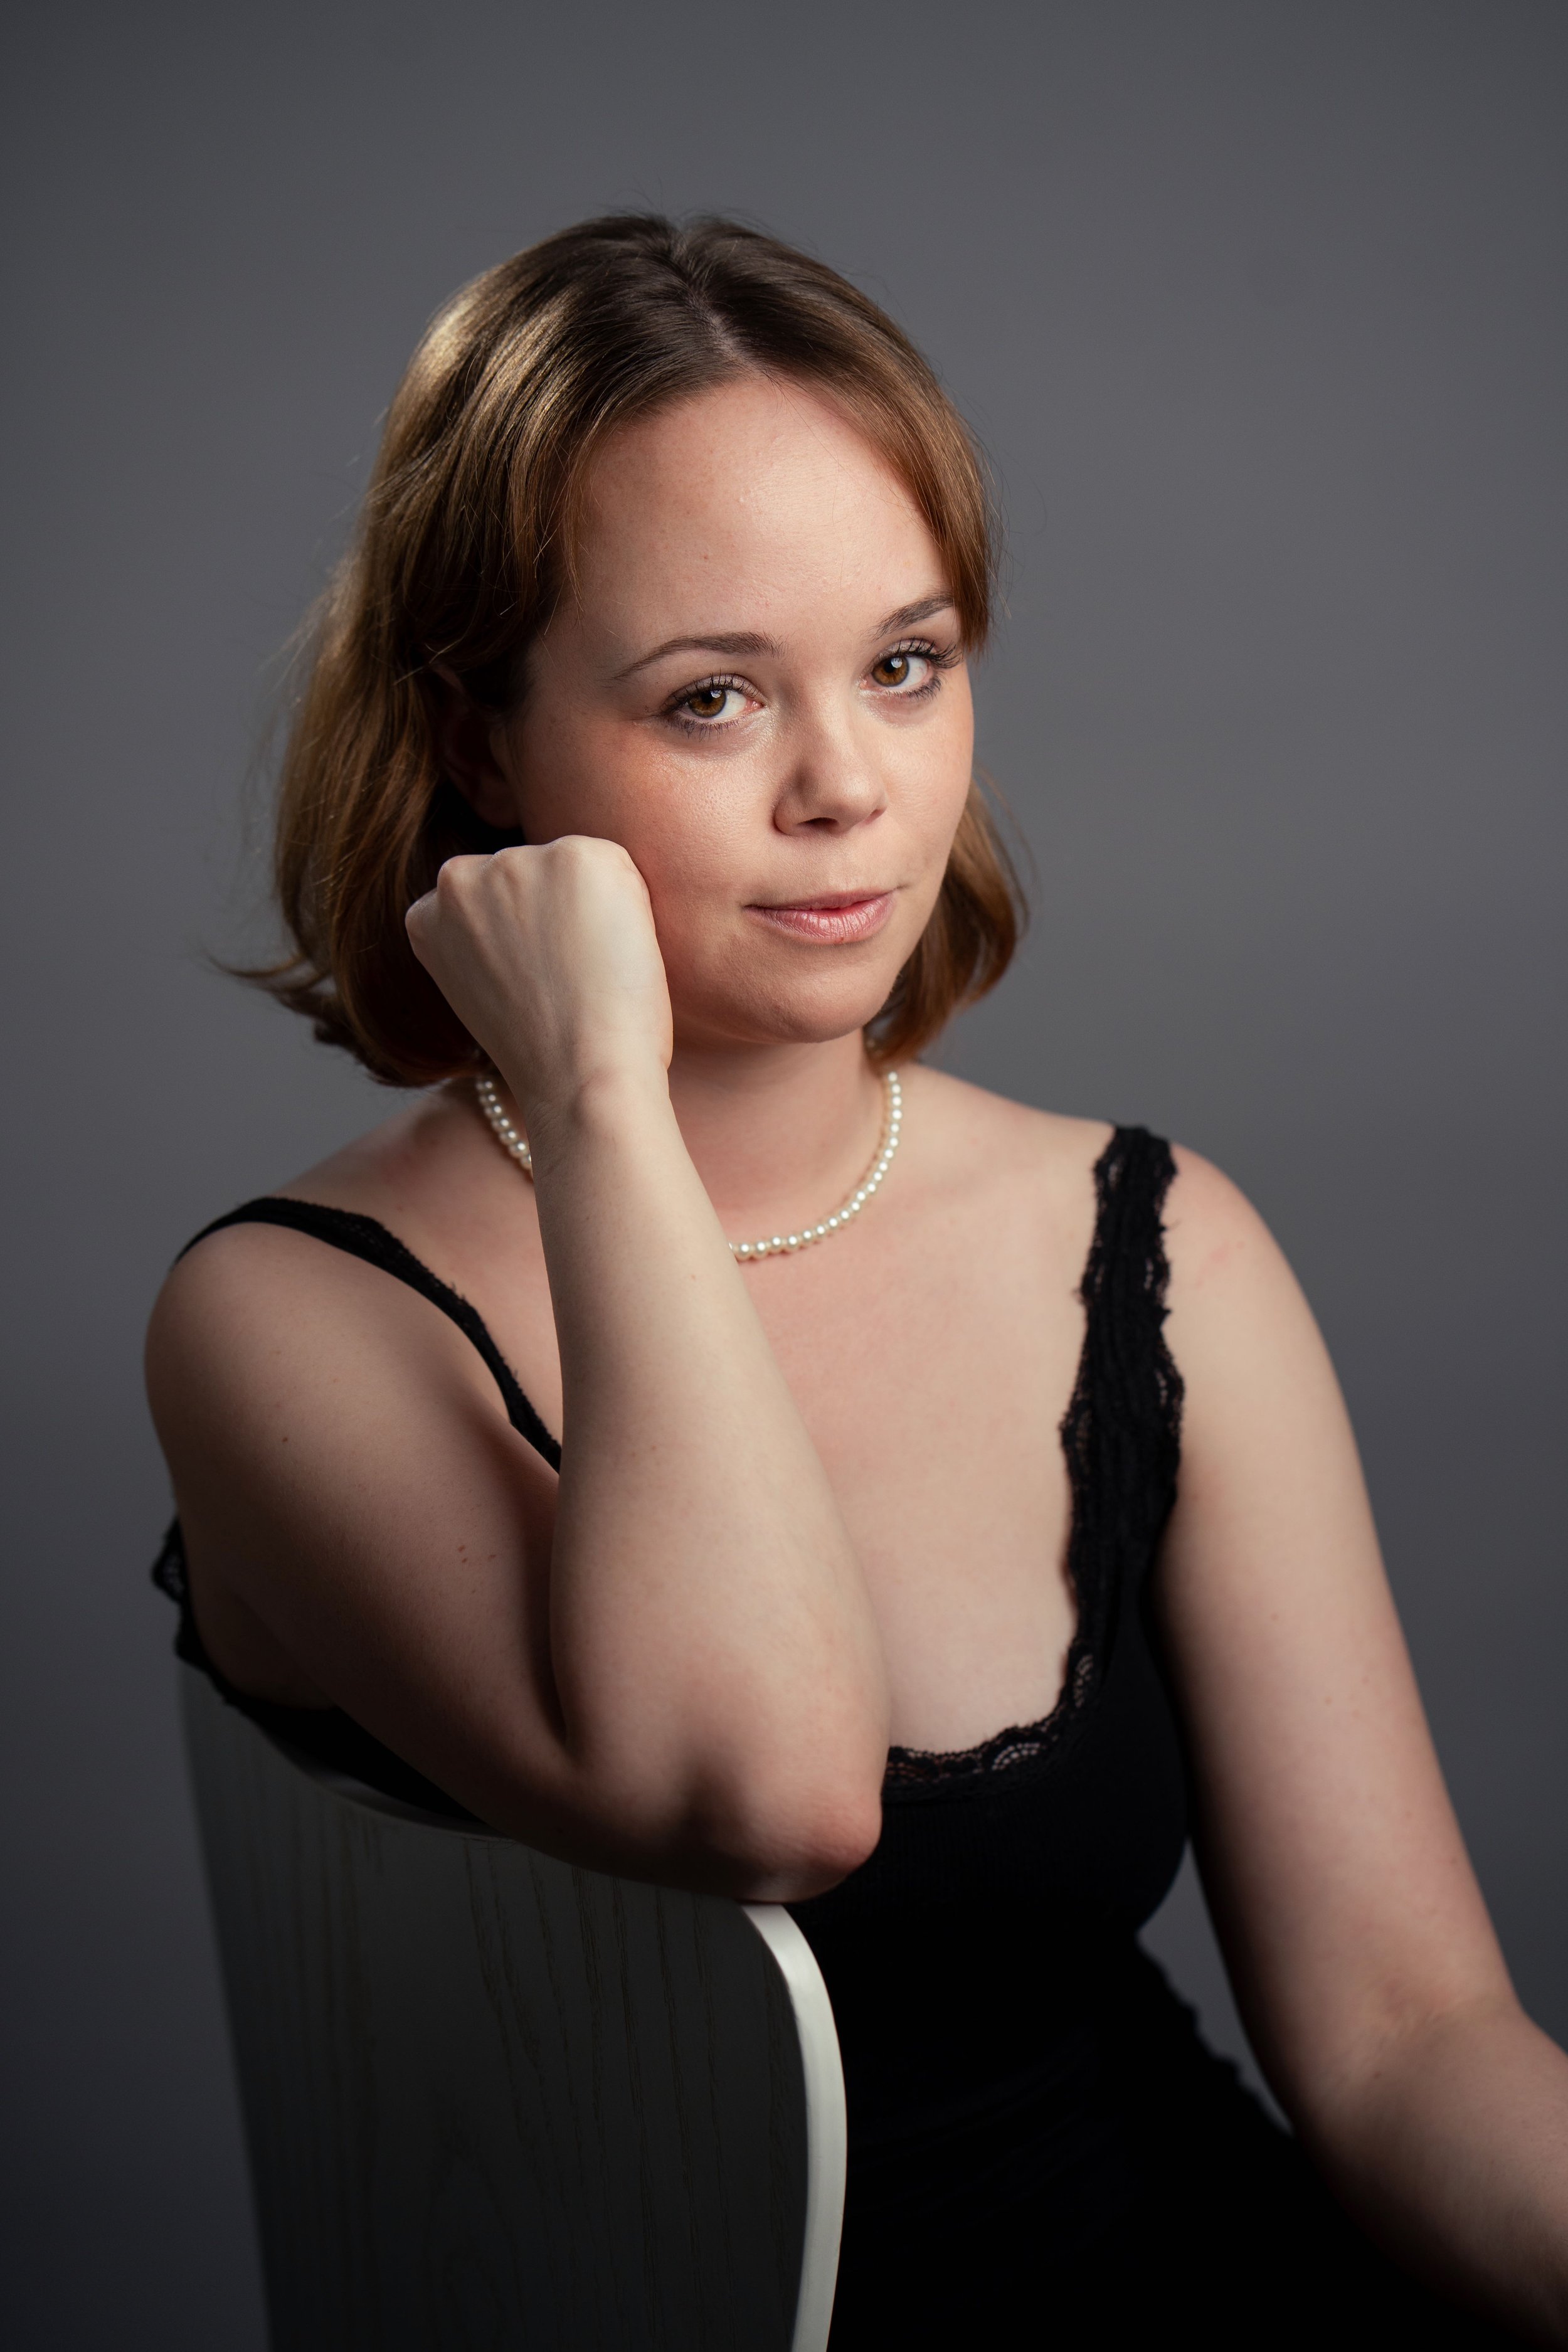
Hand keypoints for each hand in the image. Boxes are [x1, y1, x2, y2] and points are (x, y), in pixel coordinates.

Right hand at [406, 837, 673, 1114]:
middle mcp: (460, 875)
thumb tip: (525, 914)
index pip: (493, 900)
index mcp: (429, 913)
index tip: (536, 984)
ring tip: (590, 970)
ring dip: (591, 908)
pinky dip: (632, 907)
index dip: (529, 942)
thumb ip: (486, 940)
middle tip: (567, 980)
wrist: (579, 1075)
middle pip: (530, 876)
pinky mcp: (575, 856)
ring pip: (571, 869)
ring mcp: (516, 861)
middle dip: (554, 915)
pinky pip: (616, 867)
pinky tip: (617, 953)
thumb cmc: (544, 1054)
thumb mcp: (481, 990)